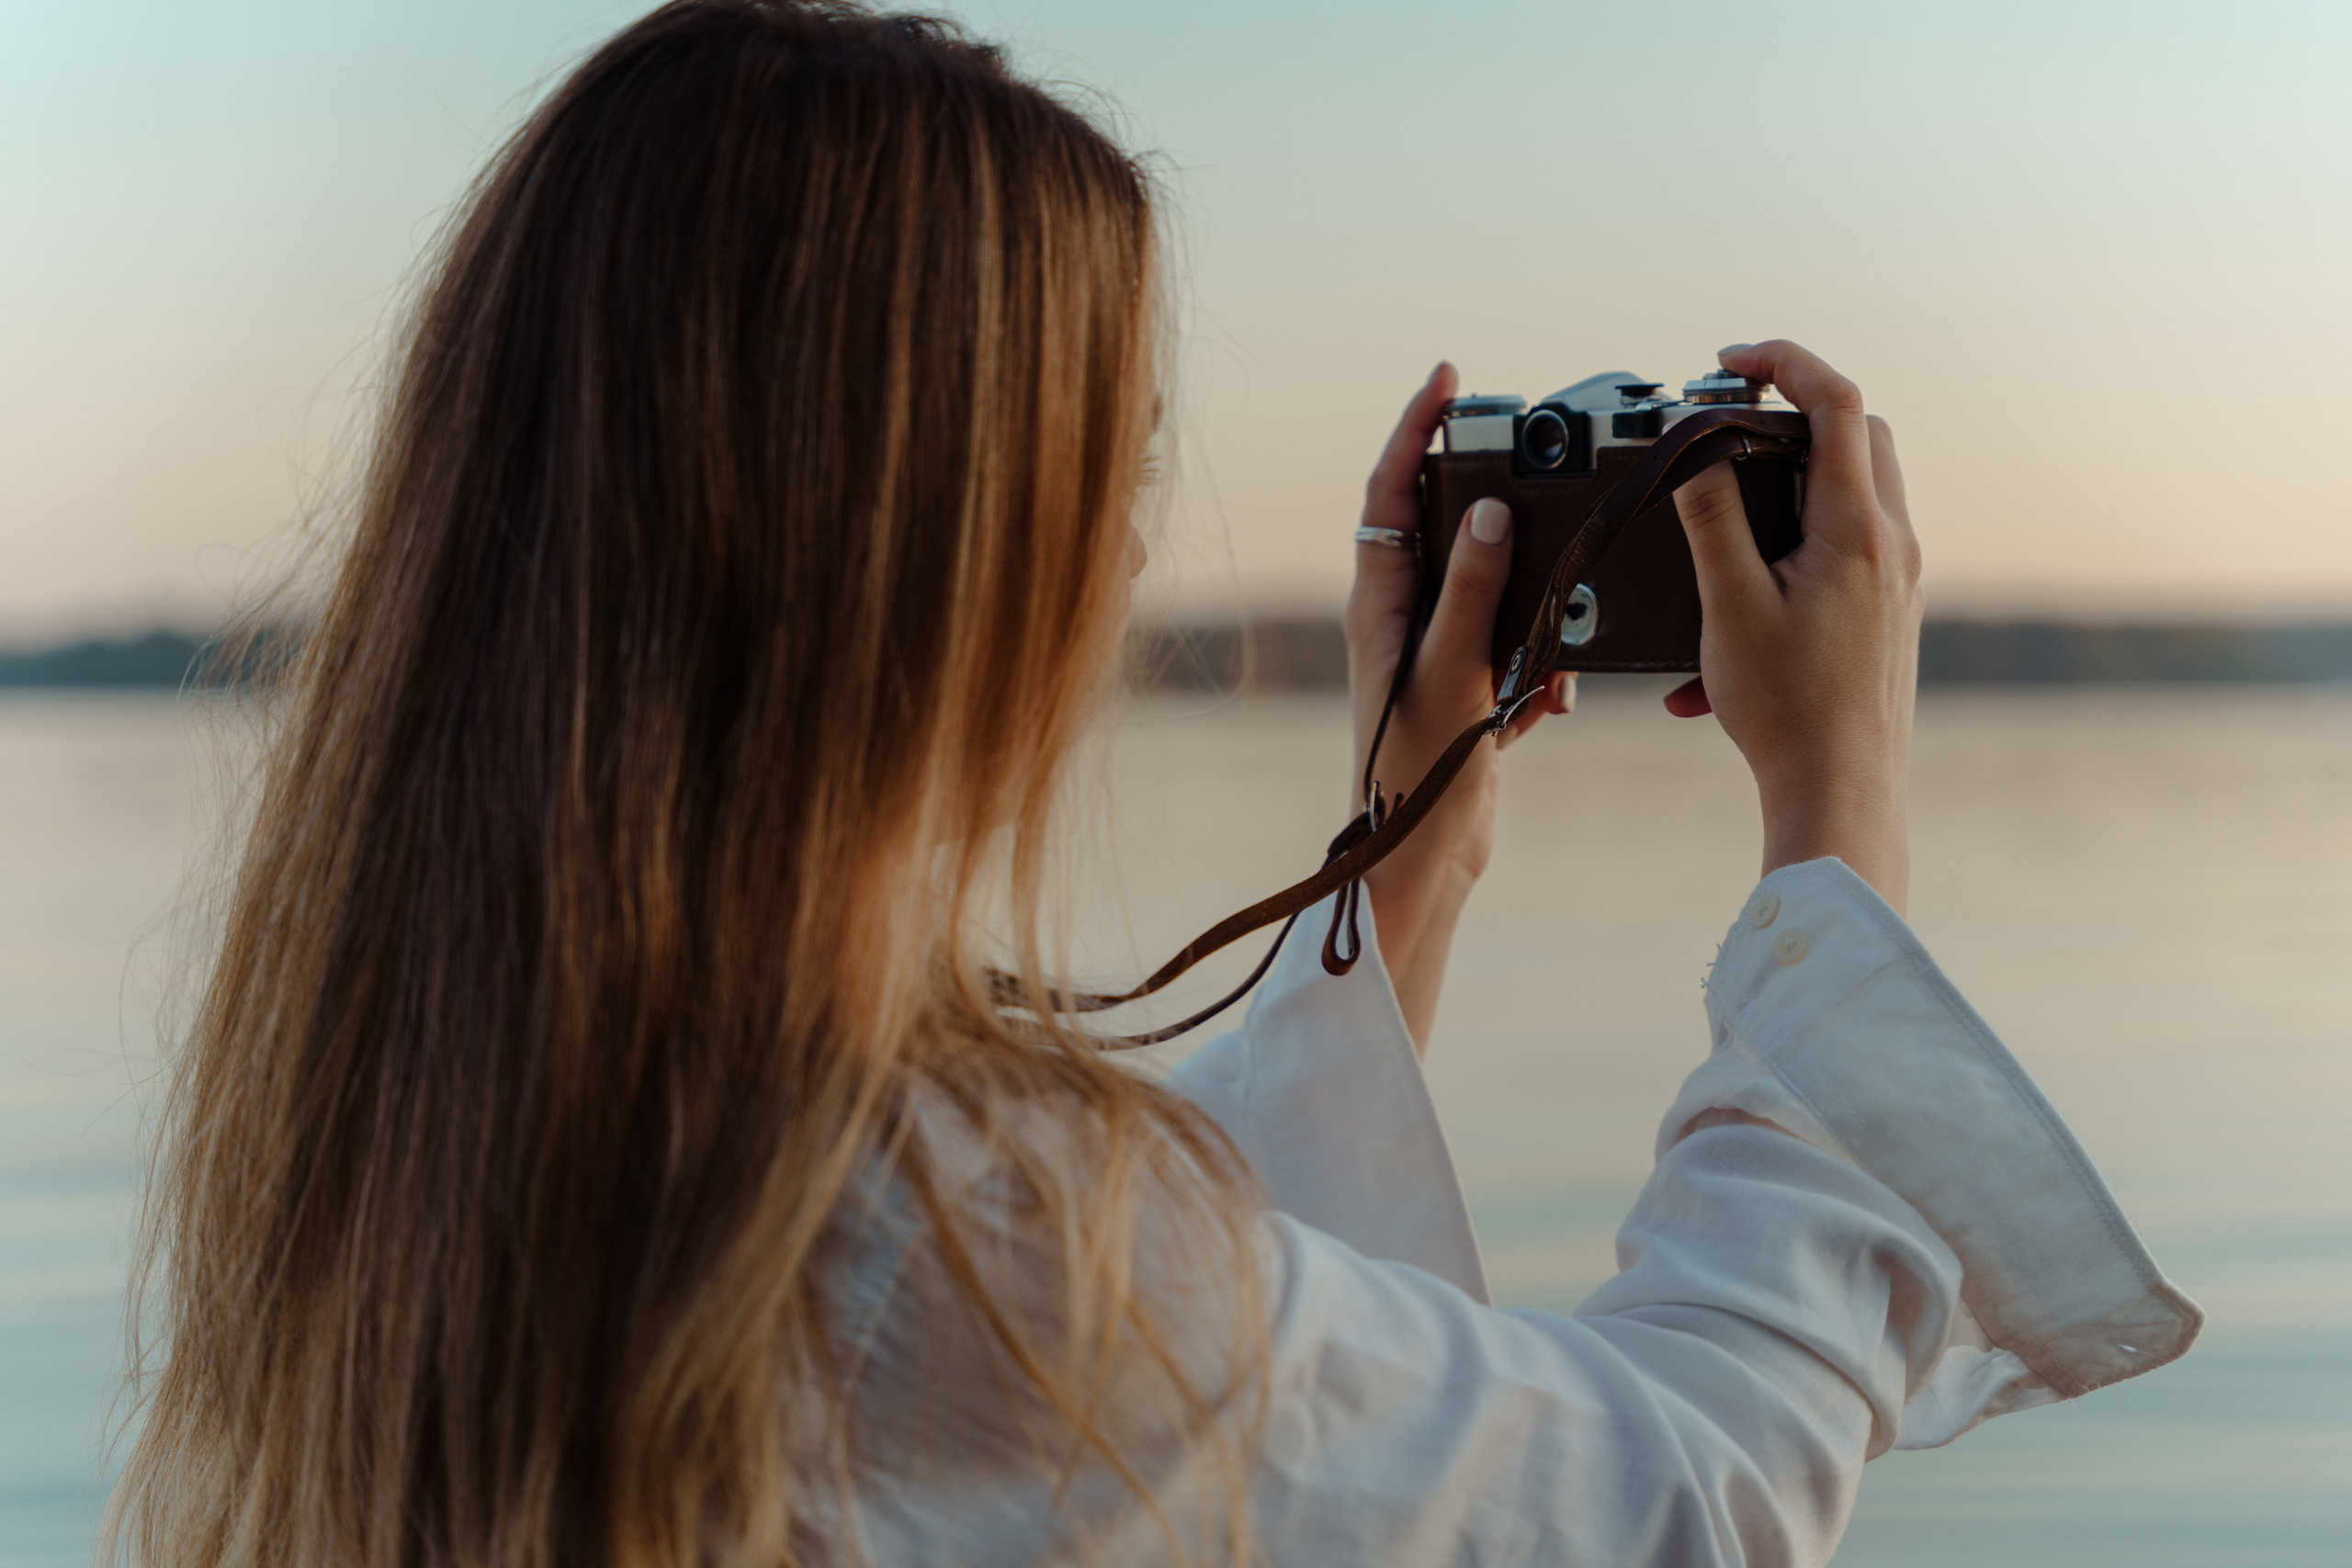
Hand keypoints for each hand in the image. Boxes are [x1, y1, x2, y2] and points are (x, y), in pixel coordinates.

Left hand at [1346, 362, 1573, 1051]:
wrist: (1417, 869)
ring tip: (1552, 617)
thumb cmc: (1412, 776)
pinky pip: (1514, 653)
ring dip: (1529, 594)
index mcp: (1379, 604)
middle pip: (1445, 529)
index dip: (1415, 429)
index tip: (1447, 379)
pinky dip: (1539, 664)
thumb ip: (1472, 589)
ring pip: (1489, 591)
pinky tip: (1552, 696)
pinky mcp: (1466, 696)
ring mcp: (1435, 657)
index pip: (1392, 493)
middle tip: (1532, 463)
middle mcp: (1401, 622)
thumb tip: (1492, 507)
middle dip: (1490, 501)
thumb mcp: (1448, 670)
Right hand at [1667, 340, 1921, 913]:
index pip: (1836, 401)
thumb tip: (1697, 450)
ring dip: (1793, 483)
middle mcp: (1892, 544)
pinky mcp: (1888, 614)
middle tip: (1729, 422)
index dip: (1784, 361)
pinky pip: (1847, 551)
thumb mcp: (1728, 604)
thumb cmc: (1786, 709)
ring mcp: (1896, 581)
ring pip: (1856, 492)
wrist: (1841, 792)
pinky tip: (1732, 622)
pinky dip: (1793, 551)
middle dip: (1795, 414)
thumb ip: (1711, 518)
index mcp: (1857, 527)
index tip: (1730, 361)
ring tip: (1722, 524)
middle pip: (1860, 435)